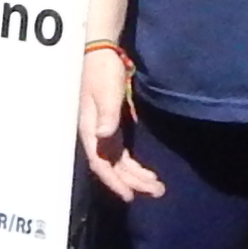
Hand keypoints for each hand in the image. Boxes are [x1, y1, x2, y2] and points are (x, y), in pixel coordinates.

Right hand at [79, 42, 158, 201]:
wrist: (101, 53)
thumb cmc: (101, 72)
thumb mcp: (105, 93)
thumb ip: (107, 116)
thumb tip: (104, 137)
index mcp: (90, 130)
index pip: (101, 163)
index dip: (114, 181)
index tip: (130, 196)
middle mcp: (96, 135)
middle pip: (113, 167)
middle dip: (132, 182)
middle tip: (157, 191)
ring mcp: (103, 131)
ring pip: (119, 162)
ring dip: (135, 176)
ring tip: (156, 186)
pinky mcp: (111, 126)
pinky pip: (121, 153)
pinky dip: (133, 165)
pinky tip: (146, 171)